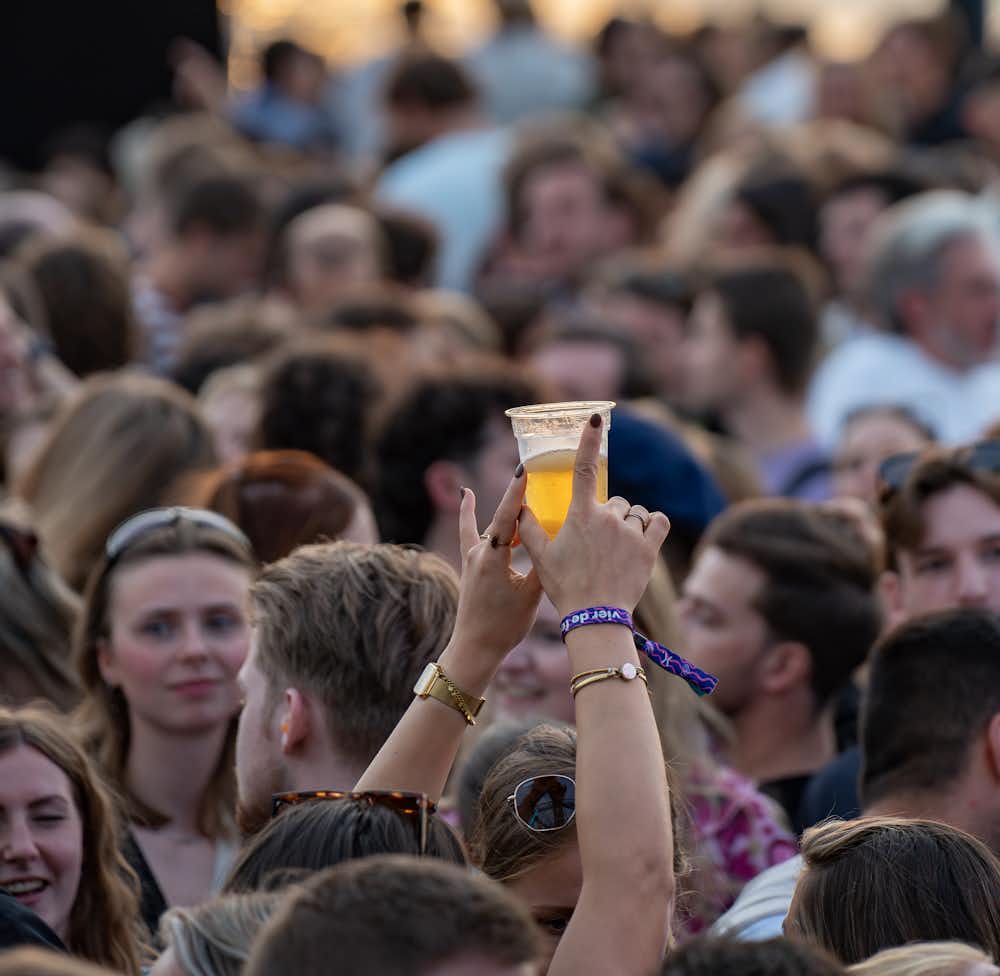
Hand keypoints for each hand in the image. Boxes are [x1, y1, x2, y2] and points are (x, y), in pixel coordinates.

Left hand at [449, 466, 542, 657]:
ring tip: (527, 491)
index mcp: (492, 558)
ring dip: (511, 515)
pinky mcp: (470, 563)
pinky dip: (468, 512)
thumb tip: (558, 540)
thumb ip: (542, 564)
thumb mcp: (531, 594)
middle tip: (537, 476)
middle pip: (502, 520)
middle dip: (520, 501)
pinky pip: (469, 531)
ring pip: (493, 527)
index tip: (523, 468)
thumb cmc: (505, 625)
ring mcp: (471, 557)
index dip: (516, 492)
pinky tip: (466, 493)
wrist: (476, 647)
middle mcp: (477, 552)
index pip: (507, 518)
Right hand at [519, 414, 669, 617]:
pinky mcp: (649, 547)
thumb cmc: (566, 587)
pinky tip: (642, 537)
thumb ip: (529, 528)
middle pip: (612, 501)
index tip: (596, 417)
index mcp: (580, 515)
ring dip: (628, 524)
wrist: (595, 617)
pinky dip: (651, 525)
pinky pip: (657, 521)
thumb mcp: (542, 557)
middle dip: (607, 515)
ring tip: (616, 550)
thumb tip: (518, 506)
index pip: (583, 468)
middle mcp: (607, 517)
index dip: (588, 439)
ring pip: (634, 513)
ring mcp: (630, 532)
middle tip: (596, 544)